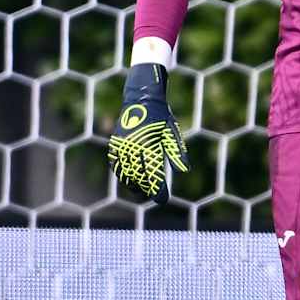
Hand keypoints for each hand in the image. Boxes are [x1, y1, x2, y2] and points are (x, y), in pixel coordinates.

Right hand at [106, 63, 189, 202]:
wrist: (141, 99)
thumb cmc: (161, 117)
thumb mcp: (172, 132)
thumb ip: (177, 152)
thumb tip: (183, 171)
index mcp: (148, 144)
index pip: (153, 173)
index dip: (157, 189)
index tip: (162, 200)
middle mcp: (132, 147)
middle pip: (139, 176)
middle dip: (147, 188)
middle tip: (156, 195)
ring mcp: (121, 146)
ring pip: (125, 173)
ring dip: (134, 184)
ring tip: (142, 190)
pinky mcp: (115, 145)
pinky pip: (116, 165)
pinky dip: (122, 175)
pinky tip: (130, 181)